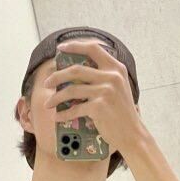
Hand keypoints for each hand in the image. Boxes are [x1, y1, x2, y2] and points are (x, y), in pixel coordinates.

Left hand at [42, 37, 144, 154]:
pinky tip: (57, 117)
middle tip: (47, 83)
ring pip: (71, 90)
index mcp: (116, 68)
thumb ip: (104, 77)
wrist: (132, 134)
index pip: (93, 48)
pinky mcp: (99, 107)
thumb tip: (76, 71)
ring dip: (56, 97)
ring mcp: (105, 91)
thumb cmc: (123, 114)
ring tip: (48, 103)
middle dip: (57, 76)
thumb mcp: (118, 88)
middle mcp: (111, 77)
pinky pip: (75, 108)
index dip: (75, 46)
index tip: (61, 48)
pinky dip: (64, 114)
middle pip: (76, 70)